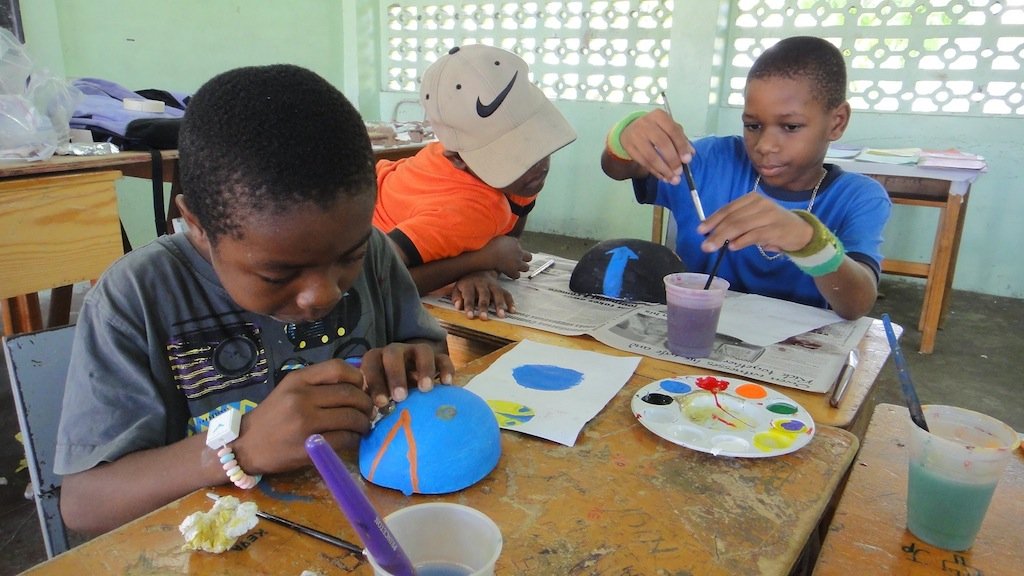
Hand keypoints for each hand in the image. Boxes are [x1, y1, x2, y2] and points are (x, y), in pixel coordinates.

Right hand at [234, 359, 371, 473]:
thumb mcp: (290, 390)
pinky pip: (344, 439)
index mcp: (297, 380)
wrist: (246, 445)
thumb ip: (319, 384)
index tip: (361, 388)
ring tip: (362, 426)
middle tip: (368, 411)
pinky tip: (351, 439)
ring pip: (351, 417)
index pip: (338, 368)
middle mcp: (301, 397)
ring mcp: (305, 422)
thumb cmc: (273, 416)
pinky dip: (354, 439)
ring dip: (363, 422)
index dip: (358, 377)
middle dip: (366, 403)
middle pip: (350, 394)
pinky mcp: (309, 446)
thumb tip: (359, 383)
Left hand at [359, 342, 454, 408]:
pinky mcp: (437, 357)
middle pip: (394, 353)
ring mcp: (417, 352)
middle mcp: (396, 351)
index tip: (381, 404)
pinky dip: (446, 369)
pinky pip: (443, 358)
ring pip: (423, 351)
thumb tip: (375, 416)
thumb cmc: (388, 395)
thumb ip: (378, 403)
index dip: (375, 382)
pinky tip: (446, 384)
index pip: (371, 364)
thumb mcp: (380, 396)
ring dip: (424, 369)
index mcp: (376, 359)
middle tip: (400, 397)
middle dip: (396, 375)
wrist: (408, 386)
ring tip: (425, 389)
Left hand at [450, 270, 515, 319]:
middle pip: (484, 295)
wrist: (478, 269)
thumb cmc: (466, 283)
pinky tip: (512, 310)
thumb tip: (458, 306)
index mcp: (469, 283)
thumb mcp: (457, 287)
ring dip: (500, 305)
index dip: (469, 306)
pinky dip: (510, 302)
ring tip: (501, 316)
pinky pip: (507, 294)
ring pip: (497, 294)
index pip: (469, 295)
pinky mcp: (500, 287)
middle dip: (484, 307)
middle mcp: (482, 283)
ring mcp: (493, 285)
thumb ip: (456, 297)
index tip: (470, 316)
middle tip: (484, 318)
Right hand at [481, 235, 530, 278]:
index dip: (515, 248)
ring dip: (521, 268)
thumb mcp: (497, 236)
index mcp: (514, 242)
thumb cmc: (489, 244)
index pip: (518, 245)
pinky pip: (517, 275)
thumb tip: (503, 239)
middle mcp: (518, 252)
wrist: (489, 254)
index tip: (510, 251)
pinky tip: (509, 274)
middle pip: (529, 257)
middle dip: (525, 259)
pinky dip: (513, 275)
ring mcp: (517, 262)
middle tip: (517, 260)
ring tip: (515, 268)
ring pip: (526, 268)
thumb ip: (503, 239)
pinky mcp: (513, 271)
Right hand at [618, 109, 694, 184]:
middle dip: (672, 160)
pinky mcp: (629, 148)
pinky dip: (655, 172)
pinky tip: (663, 177)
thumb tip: (690, 153)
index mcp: (659, 116)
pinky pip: (643, 162)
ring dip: (664, 170)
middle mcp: (646, 124)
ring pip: (651, 156)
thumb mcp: (668, 128)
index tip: (687, 160)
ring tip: (673, 179)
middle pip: (662, 143)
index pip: (673, 131)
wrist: (631, 129)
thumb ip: (680, 139)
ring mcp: (635, 136)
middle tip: (679, 172)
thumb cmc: (655, 129)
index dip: (681, 146)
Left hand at [696, 192, 813, 253]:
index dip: (713, 219)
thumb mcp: (754, 219)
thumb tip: (712, 232)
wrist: (801, 232)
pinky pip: (754, 235)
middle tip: (704, 245)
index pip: (728, 208)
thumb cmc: (773, 226)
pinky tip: (732, 247)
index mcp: (752, 198)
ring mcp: (769, 215)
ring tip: (713, 247)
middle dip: (715, 232)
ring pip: (741, 226)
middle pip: (733, 218)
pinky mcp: (776, 229)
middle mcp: (760, 203)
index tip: (701, 230)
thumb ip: (736, 222)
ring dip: (724, 238)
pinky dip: (741, 241)